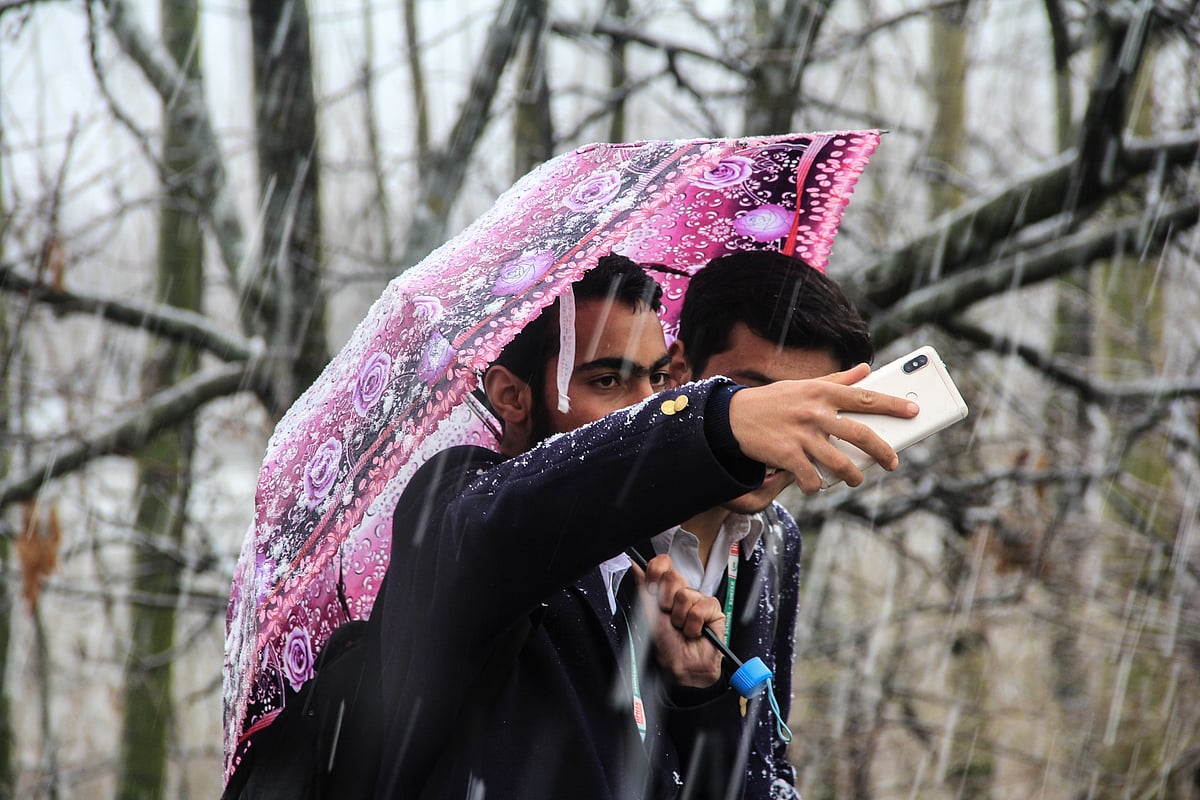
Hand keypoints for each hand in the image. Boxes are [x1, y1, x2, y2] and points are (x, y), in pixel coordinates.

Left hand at [636, 555, 723, 687]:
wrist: (682, 665)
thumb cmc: (665, 644)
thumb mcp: (648, 612)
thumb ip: (643, 585)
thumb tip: (635, 564)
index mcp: (665, 591)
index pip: (662, 564)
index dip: (656, 573)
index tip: (652, 590)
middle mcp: (682, 593)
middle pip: (673, 576)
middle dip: (666, 601)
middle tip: (668, 616)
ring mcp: (698, 600)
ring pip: (687, 594)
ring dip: (680, 617)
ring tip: (682, 628)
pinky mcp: (714, 609)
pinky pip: (702, 606)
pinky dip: (694, 624)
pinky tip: (695, 632)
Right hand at [728, 363, 919, 493]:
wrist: (733, 416)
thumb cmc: (774, 401)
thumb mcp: (805, 386)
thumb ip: (838, 380)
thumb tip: (865, 369)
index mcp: (822, 392)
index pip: (865, 398)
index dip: (892, 405)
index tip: (913, 411)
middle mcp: (815, 412)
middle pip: (861, 434)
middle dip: (883, 452)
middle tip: (892, 462)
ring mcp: (801, 435)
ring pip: (840, 463)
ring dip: (852, 476)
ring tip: (855, 480)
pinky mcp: (786, 456)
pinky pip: (811, 478)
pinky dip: (816, 486)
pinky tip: (815, 485)